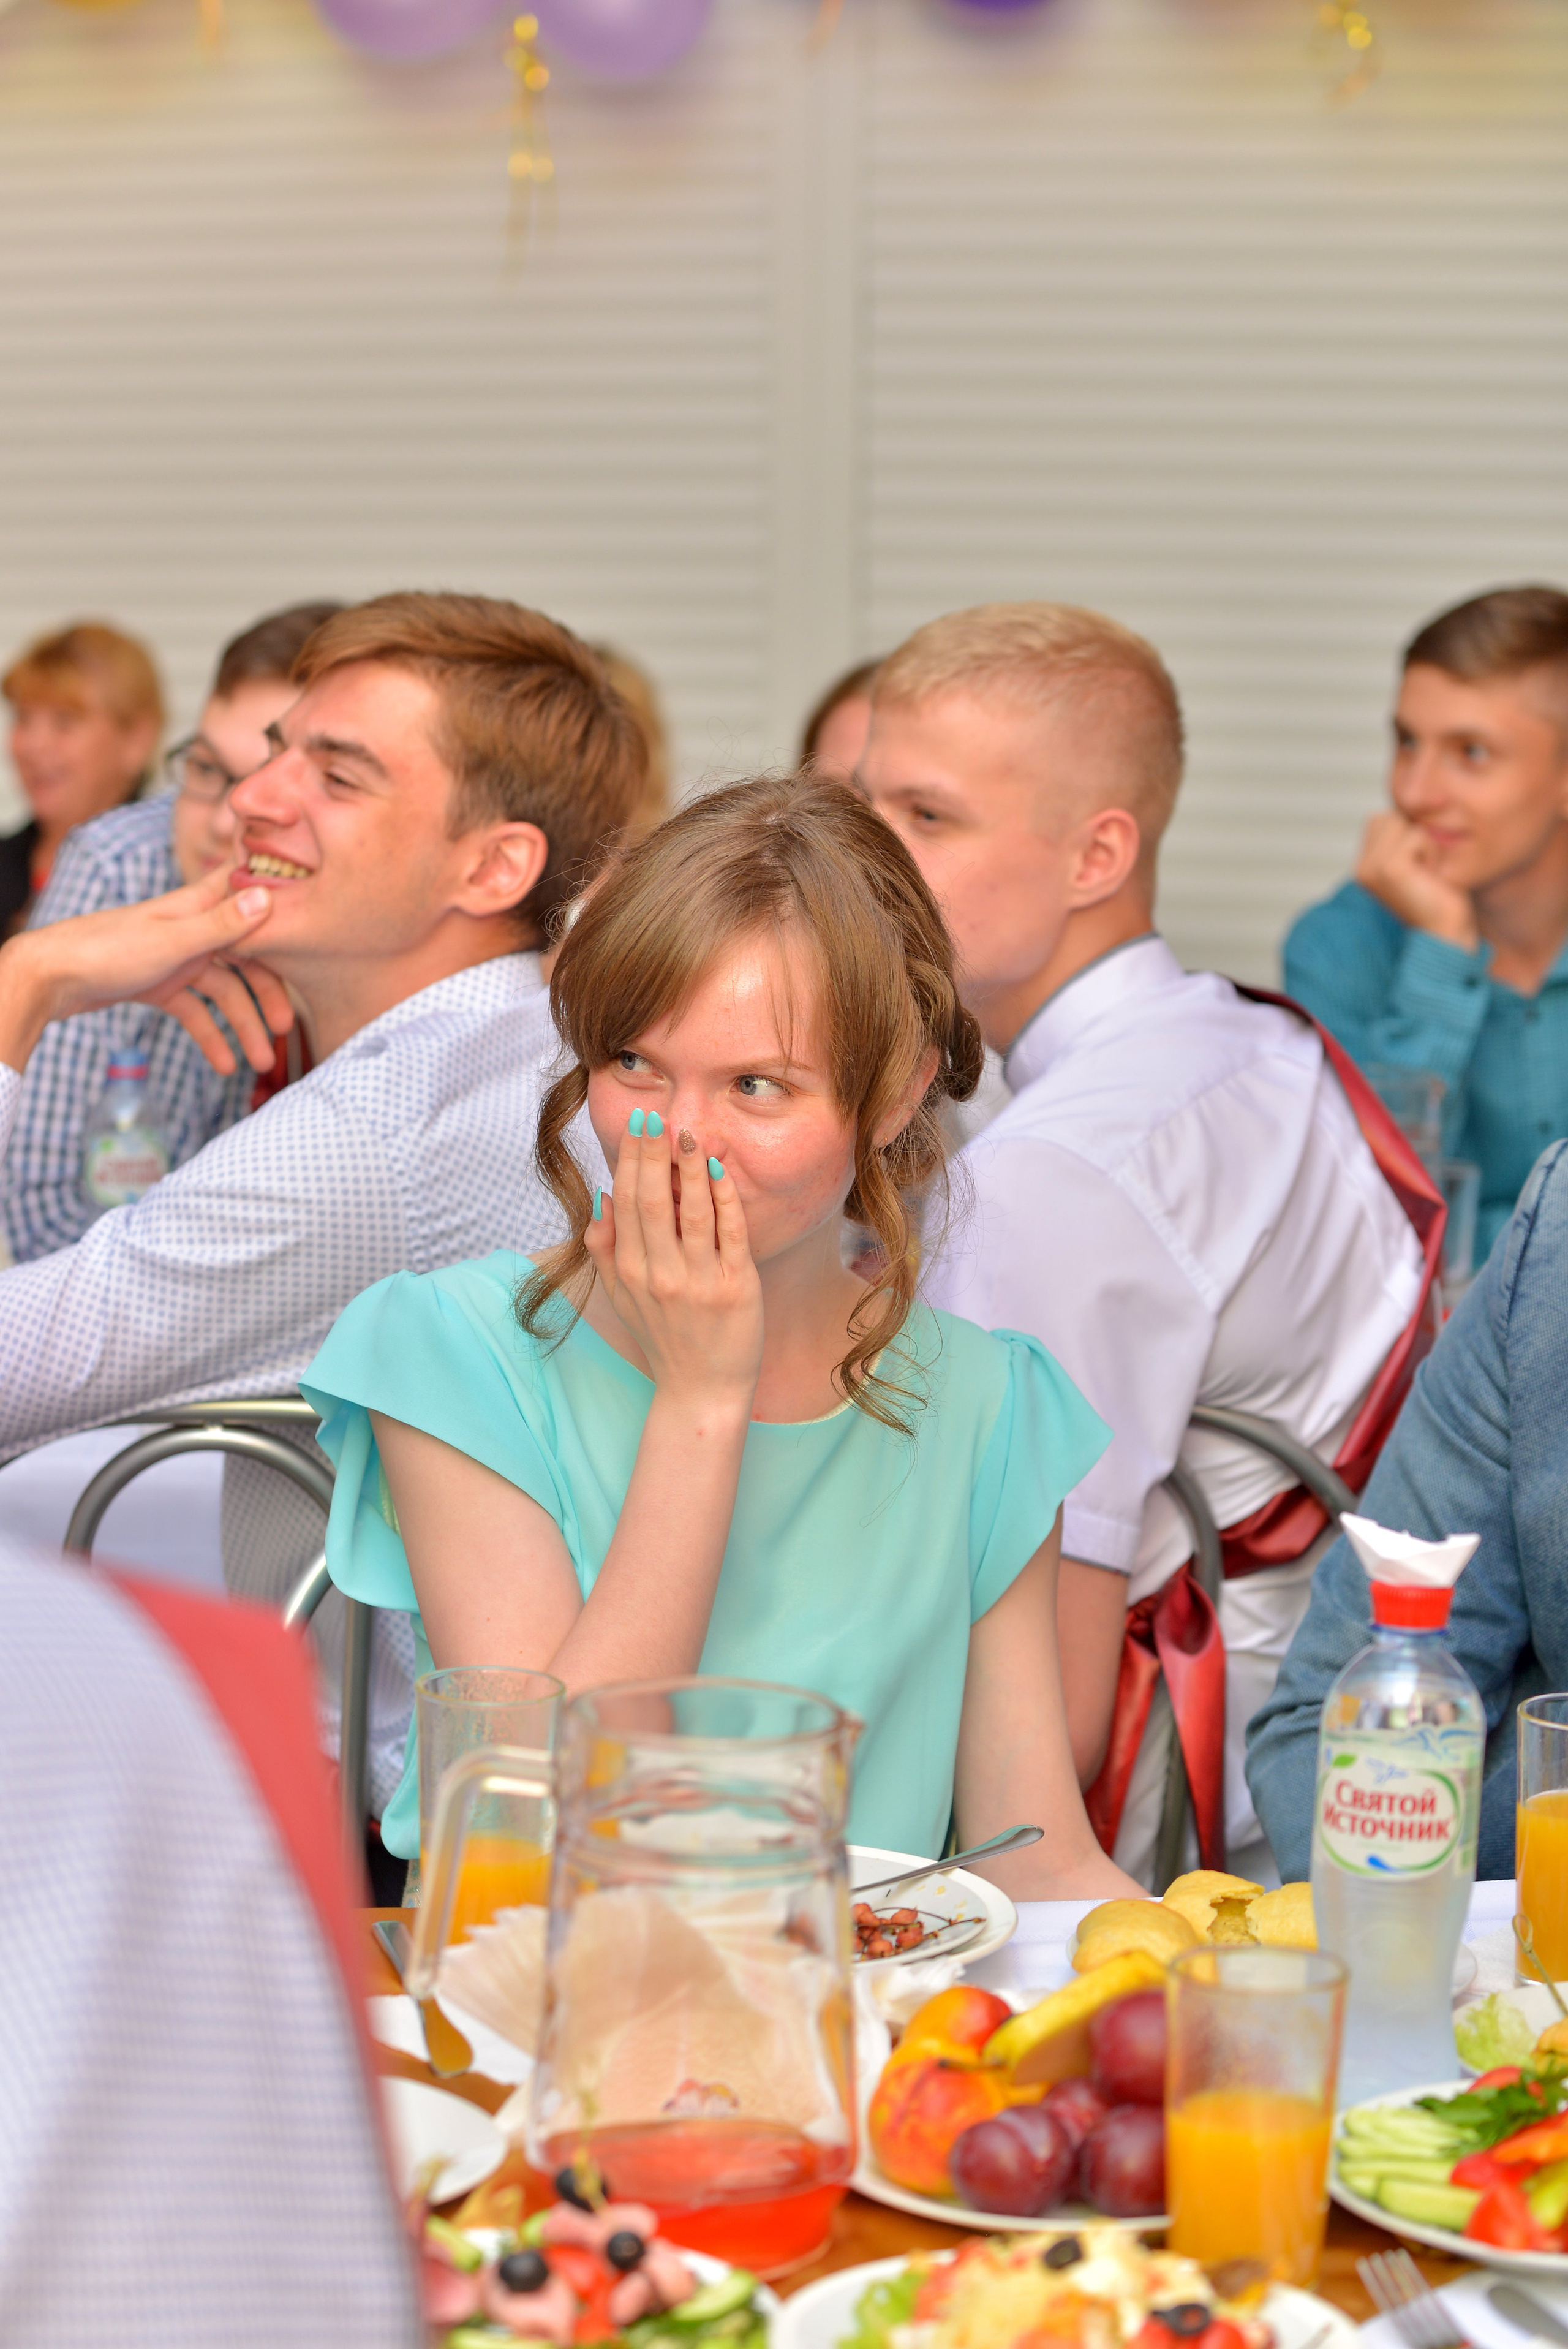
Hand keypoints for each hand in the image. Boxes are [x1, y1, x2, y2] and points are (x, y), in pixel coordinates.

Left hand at [0, 868, 291, 1077]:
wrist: (48, 977)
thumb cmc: (105, 950)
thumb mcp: (172, 940)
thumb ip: (221, 924)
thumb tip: (268, 897)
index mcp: (197, 906)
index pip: (250, 897)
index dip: (281, 905)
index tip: (314, 926)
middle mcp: (192, 928)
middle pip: (246, 957)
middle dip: (269, 994)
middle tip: (287, 1031)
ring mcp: (175, 957)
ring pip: (222, 991)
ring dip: (242, 1025)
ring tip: (259, 1063)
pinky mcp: (158, 982)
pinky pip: (194, 1010)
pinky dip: (209, 1035)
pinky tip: (222, 1065)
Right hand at [584, 1113, 763, 1415]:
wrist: (702, 1390)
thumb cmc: (663, 1337)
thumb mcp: (621, 1296)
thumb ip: (605, 1248)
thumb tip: (603, 1197)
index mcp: (629, 1271)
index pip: (626, 1201)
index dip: (630, 1159)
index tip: (637, 1124)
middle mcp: (659, 1274)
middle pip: (653, 1201)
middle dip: (653, 1154)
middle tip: (656, 1117)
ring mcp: (699, 1281)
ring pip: (692, 1212)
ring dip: (690, 1168)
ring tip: (689, 1132)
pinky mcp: (736, 1287)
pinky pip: (730, 1232)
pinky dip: (725, 1197)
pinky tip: (720, 1168)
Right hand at [1355, 811, 1478, 950]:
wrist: (1448, 933)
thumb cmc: (1442, 898)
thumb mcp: (1419, 861)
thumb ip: (1406, 837)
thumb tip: (1423, 800)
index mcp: (1364, 866)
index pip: (1382, 820)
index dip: (1409, 832)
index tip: (1422, 866)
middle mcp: (1362, 868)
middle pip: (1389, 817)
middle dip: (1415, 835)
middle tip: (1426, 871)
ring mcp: (1371, 868)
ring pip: (1402, 822)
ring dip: (1425, 843)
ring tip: (1429, 873)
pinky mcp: (1388, 868)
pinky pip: (1416, 835)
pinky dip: (1432, 851)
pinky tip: (1432, 876)